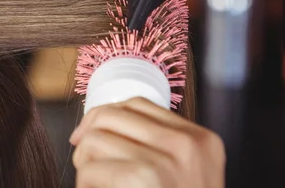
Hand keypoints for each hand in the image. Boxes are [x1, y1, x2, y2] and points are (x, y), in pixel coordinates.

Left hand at [70, 97, 224, 187]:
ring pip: (94, 141)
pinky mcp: (145, 178)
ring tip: (95, 184)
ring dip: (84, 165)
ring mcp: (168, 161)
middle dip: (88, 138)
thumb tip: (99, 123)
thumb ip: (156, 146)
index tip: (88, 134)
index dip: (104, 116)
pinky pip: (91, 169)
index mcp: (200, 141)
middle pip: (111, 116)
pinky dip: (85, 184)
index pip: (137, 104)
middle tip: (87, 164)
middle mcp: (187, 145)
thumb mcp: (184, 175)